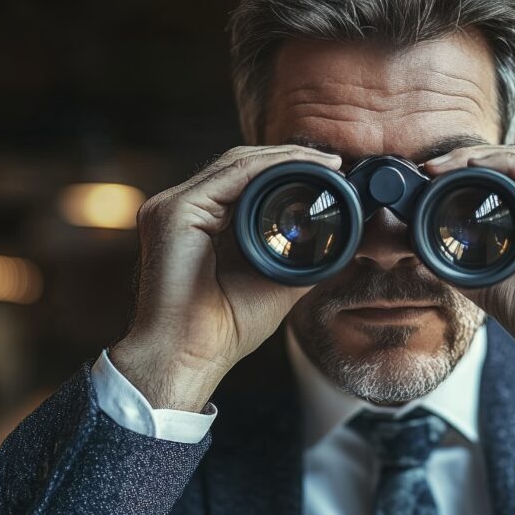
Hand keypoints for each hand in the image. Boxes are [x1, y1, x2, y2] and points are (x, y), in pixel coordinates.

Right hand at [109, 145, 341, 410]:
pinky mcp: (173, 211)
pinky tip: (299, 167)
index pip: (244, 179)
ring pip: (235, 163)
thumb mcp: (276, 279)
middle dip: (289, 157)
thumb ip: (301, 255)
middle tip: (334, 161)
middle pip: (240, 165)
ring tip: (324, 162)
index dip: (287, 168)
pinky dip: (267, 167)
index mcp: (199, 222)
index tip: (332, 171)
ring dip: (284, 158)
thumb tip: (342, 238)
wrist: (190, 356)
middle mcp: (182, 208)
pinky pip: (228, 176)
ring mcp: (173, 206)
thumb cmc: (225, 328)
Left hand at [424, 143, 514, 375]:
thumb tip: (422, 250)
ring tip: (448, 164)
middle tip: (431, 166)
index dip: (471, 169)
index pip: (513, 175)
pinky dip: (513, 168)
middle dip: (472, 158)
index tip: (430, 175)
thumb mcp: (496, 284)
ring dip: (486, 158)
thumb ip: (464, 263)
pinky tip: (480, 167)